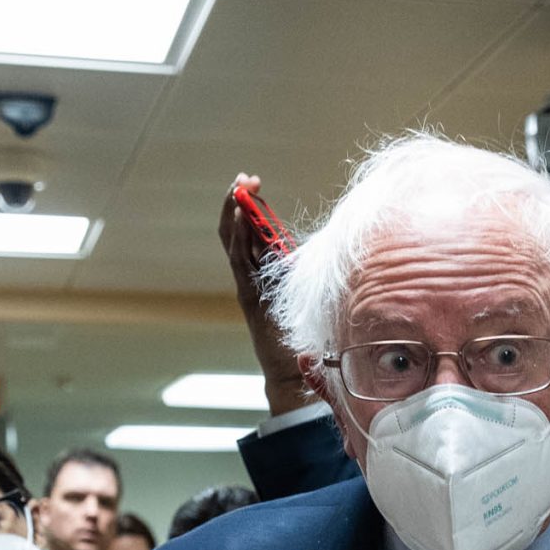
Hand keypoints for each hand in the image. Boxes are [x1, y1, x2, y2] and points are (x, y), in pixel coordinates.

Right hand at [220, 172, 314, 412]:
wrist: (293, 371)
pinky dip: (237, 236)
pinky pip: (239, 261)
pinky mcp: (249, 296)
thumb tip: (316, 242)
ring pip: (233, 242)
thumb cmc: (304, 333)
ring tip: (239, 189)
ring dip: (235, 212)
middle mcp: (249, 276)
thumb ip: (303, 268)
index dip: (249, 205)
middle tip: (244, 178)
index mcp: (262, 271)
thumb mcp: (306, 290)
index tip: (252, 183)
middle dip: (238, 201)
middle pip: (236, 231)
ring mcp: (246, 285)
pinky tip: (239, 217)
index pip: (249, 231)